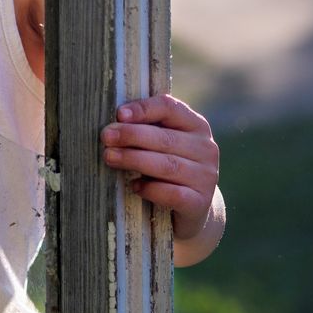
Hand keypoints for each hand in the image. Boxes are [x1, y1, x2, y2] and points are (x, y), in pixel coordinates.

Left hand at [99, 93, 219, 240]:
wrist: (189, 205)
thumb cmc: (164, 162)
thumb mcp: (158, 141)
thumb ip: (142, 128)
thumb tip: (112, 125)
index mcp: (195, 124)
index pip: (170, 108)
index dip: (143, 109)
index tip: (119, 114)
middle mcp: (205, 148)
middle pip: (165, 138)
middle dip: (131, 136)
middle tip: (106, 137)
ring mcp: (206, 177)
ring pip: (168, 165)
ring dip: (135, 159)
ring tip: (109, 157)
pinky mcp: (200, 202)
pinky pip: (175, 194)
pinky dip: (152, 190)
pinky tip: (135, 186)